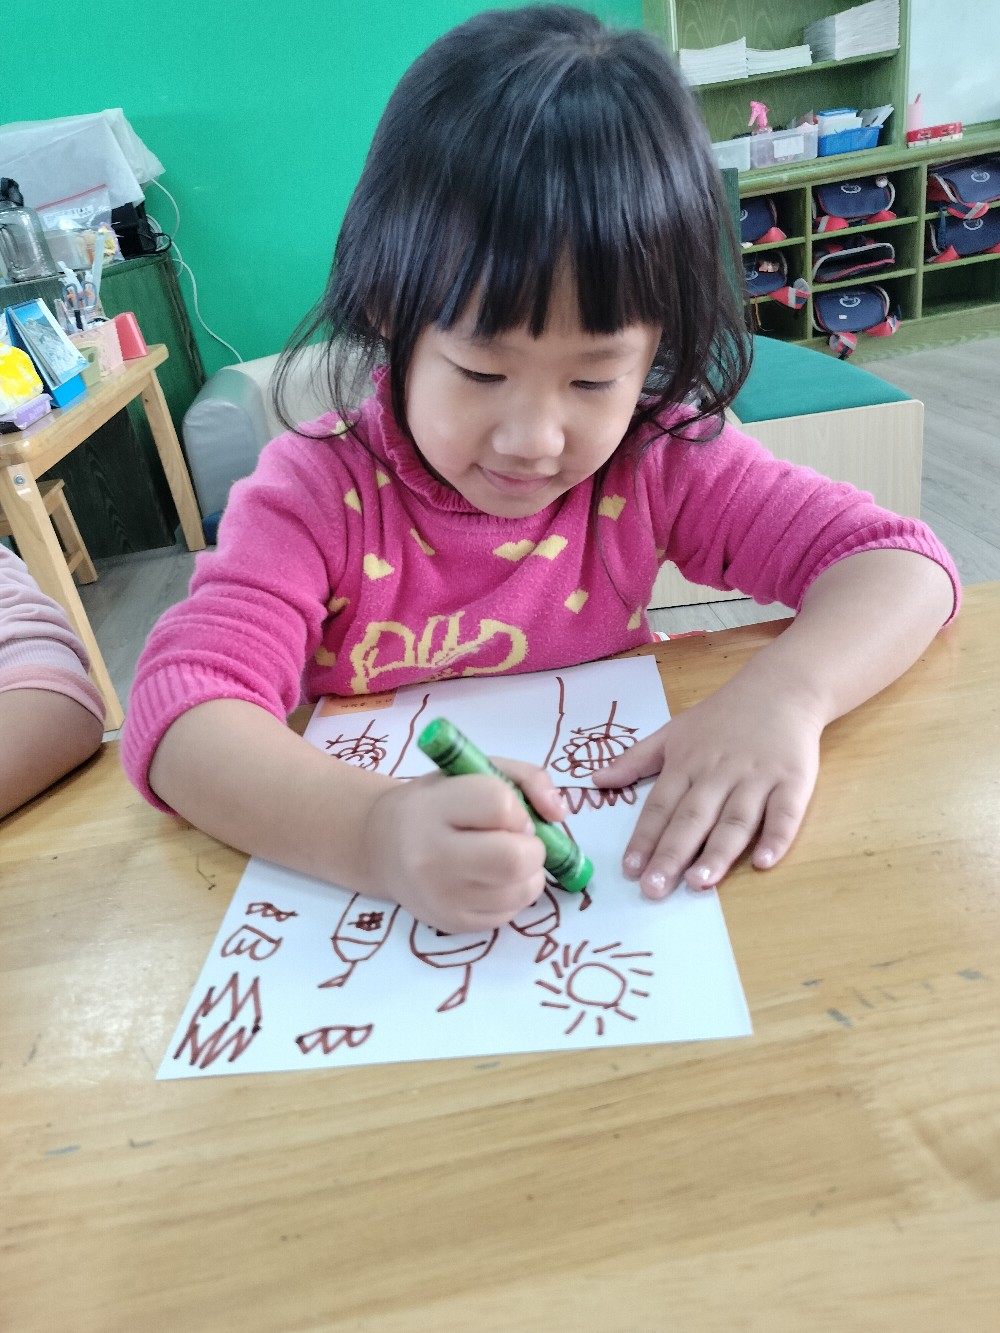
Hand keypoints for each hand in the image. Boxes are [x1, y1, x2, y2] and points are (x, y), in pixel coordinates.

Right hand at [362, 758, 567, 932]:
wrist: (383, 846)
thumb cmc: (438, 803)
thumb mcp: (474, 771)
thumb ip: (527, 778)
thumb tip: (560, 813)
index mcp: (433, 808)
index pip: (499, 804)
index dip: (516, 806)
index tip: (505, 810)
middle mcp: (431, 857)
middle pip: (516, 858)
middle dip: (532, 846)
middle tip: (516, 839)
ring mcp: (442, 897)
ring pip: (522, 890)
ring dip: (529, 872)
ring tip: (503, 858)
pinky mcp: (453, 924)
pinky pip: (511, 913)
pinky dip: (513, 893)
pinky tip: (490, 879)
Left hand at [593, 679, 823, 897]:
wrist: (781, 687)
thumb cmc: (722, 716)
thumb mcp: (673, 731)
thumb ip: (635, 759)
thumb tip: (596, 781)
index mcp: (687, 763)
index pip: (660, 806)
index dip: (644, 838)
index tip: (629, 869)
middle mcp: (718, 773)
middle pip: (693, 818)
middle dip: (672, 854)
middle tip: (655, 888)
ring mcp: (757, 777)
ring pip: (735, 820)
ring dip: (717, 853)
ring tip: (700, 884)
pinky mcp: (793, 780)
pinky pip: (785, 812)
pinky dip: (776, 837)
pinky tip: (764, 862)